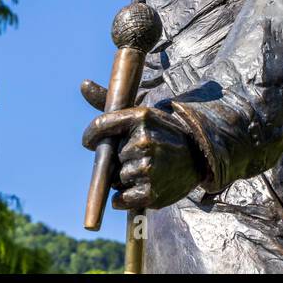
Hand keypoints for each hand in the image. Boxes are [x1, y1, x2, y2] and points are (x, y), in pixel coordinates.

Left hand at [80, 79, 204, 210]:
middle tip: (140, 157)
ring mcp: (148, 167)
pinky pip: (120, 199)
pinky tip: (140, 188)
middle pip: (110, 156)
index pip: (102, 125)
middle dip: (119, 160)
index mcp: (142, 117)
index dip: (91, 136)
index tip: (90, 143)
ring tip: (146, 171)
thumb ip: (111, 103)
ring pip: (116, 179)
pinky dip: (124, 198)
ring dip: (124, 179)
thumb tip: (82, 84)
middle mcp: (144, 140)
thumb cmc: (164, 134)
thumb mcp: (143, 115)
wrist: (200, 158)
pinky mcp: (151, 192)